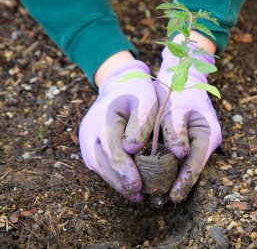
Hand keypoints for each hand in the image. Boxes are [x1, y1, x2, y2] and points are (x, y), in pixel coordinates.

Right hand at [79, 61, 157, 201]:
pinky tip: (126, 184)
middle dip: (120, 182)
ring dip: (116, 182)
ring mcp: (86, 138)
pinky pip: (99, 164)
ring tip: (135, 196)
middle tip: (139, 197)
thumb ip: (141, 122)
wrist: (119, 84)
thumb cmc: (138, 93)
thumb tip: (132, 149)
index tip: (137, 186)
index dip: (124, 170)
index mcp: (104, 117)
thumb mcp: (146, 100)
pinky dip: (112, 175)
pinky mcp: (89, 145)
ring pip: (99, 166)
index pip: (112, 149)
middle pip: (102, 162)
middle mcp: (90, 130)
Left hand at [156, 46, 221, 202]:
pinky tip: (155, 176)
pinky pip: (179, 158)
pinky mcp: (188, 140)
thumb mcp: (177, 108)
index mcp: (208, 134)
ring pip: (185, 165)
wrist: (183, 75)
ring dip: (172, 178)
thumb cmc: (180, 90)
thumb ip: (177, 130)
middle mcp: (205, 141)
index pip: (196, 164)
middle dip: (178, 185)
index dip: (185, 181)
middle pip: (192, 168)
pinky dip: (168, 167)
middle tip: (161, 201)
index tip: (173, 196)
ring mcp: (198, 141)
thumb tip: (180, 154)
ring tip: (157, 195)